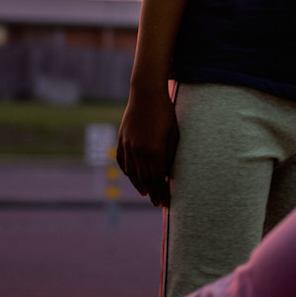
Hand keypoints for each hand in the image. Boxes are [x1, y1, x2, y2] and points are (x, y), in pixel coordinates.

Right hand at [116, 84, 178, 207]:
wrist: (146, 93)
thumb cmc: (165, 113)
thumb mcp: (174, 134)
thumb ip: (169, 156)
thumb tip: (166, 175)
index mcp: (154, 150)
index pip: (158, 178)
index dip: (161, 191)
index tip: (165, 202)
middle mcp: (138, 150)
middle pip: (145, 179)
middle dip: (152, 193)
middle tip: (157, 203)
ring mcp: (127, 145)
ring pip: (132, 172)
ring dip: (139, 185)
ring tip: (146, 194)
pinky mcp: (121, 139)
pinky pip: (123, 161)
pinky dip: (128, 172)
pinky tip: (134, 179)